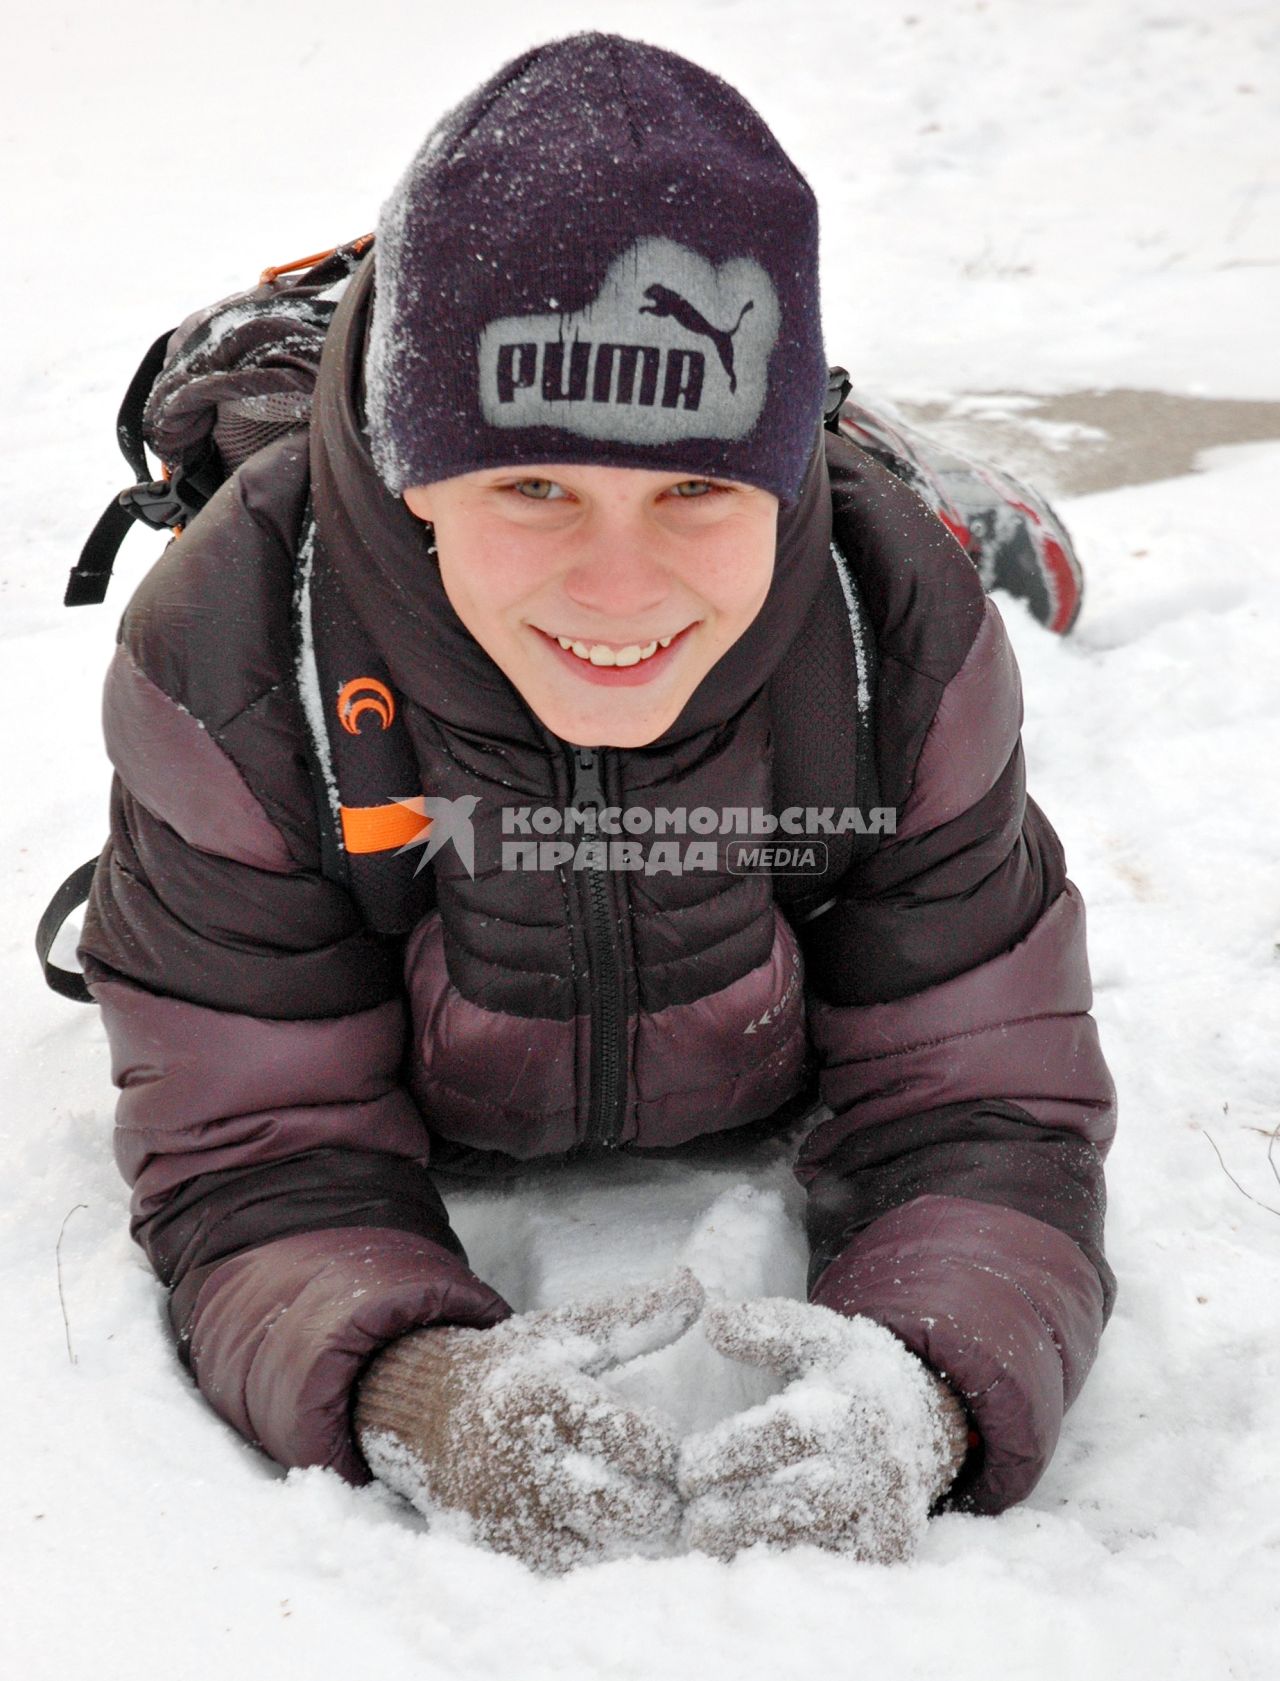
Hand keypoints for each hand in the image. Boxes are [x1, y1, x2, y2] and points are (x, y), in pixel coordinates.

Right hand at [354, 1268, 703, 1572]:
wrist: (428, 1417)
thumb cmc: (518, 1368)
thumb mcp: (566, 1330)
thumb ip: (633, 1315)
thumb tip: (695, 1287)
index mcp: (536, 1394)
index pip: (628, 1437)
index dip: (662, 1444)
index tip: (668, 1440)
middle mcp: (516, 1458)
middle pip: (625, 1505)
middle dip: (661, 1497)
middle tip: (666, 1483)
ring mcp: (507, 1514)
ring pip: (606, 1545)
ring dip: (637, 1530)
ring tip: (641, 1501)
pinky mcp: (504, 1552)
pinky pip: (576, 1568)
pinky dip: (601, 1552)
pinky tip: (607, 1527)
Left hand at [677, 1297, 969, 1563]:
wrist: (923, 1420)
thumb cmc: (850, 1373)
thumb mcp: (815, 1335)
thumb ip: (764, 1327)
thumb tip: (711, 1319)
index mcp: (856, 1405)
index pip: (785, 1434)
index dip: (728, 1453)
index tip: (684, 1466)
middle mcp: (878, 1462)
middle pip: (797, 1497)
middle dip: (733, 1510)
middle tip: (687, 1513)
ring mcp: (887, 1512)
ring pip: (813, 1540)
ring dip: (751, 1544)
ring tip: (704, 1538)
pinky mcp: (889, 1550)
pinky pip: (831, 1565)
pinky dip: (785, 1566)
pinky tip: (744, 1557)